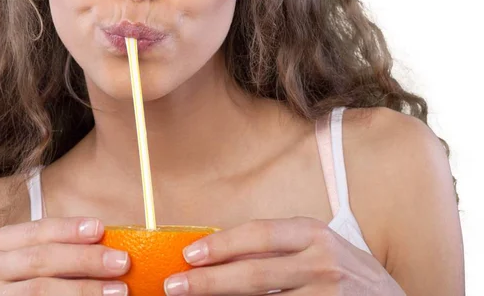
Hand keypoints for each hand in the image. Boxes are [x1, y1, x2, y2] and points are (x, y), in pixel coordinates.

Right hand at [0, 217, 130, 294]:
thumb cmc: (4, 287)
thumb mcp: (14, 262)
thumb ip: (48, 251)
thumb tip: (102, 244)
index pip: (37, 231)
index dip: (69, 229)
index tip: (100, 229)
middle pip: (42, 259)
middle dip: (86, 259)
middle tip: (121, 261)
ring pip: (40, 290)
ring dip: (84, 290)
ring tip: (118, 290)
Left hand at [163, 217, 405, 295]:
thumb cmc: (348, 273)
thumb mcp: (319, 248)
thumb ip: (280, 250)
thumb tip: (223, 254)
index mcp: (314, 234)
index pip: (258, 235)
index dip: (221, 245)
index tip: (189, 255)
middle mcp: (322, 262)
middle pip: (255, 274)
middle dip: (209, 282)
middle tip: (175, 285)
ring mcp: (328, 295)